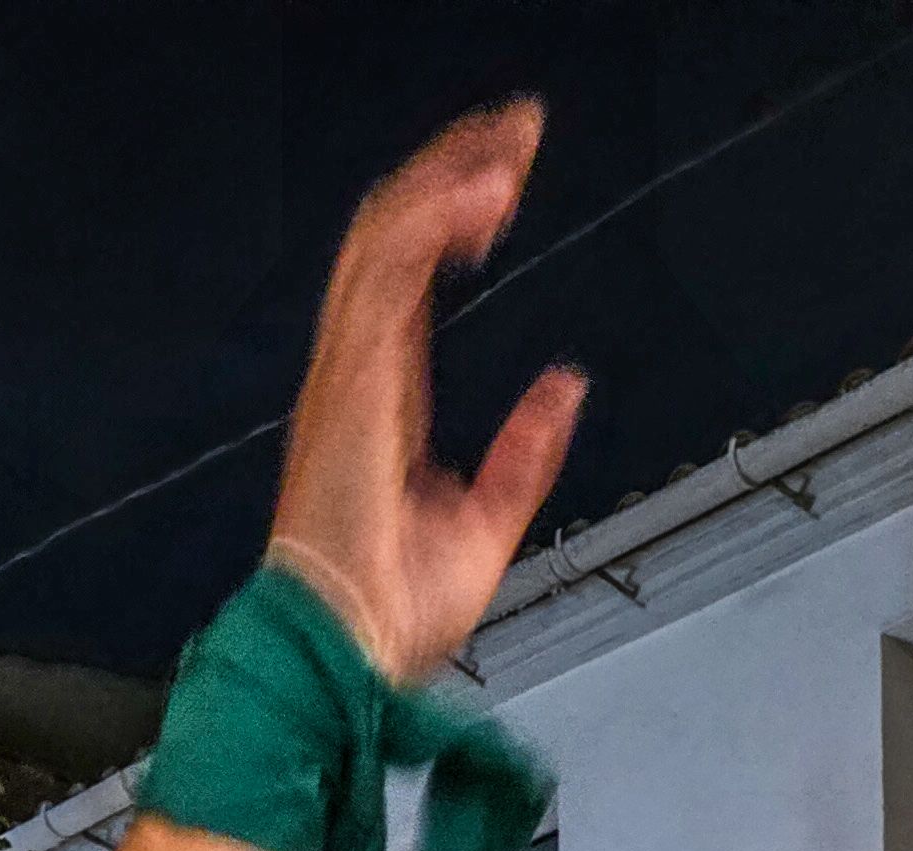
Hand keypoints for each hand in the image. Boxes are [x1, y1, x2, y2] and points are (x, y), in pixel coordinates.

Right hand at [268, 106, 587, 689]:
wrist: (348, 659)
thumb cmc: (391, 616)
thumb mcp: (488, 524)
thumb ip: (523, 452)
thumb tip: (566, 385)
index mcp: (380, 395)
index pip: (413, 270)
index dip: (457, 209)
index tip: (510, 173)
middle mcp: (356, 370)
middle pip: (395, 230)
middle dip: (455, 166)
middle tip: (521, 129)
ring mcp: (347, 373)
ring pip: (387, 233)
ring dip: (448, 178)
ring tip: (511, 147)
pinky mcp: (350, 385)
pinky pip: (387, 274)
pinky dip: (433, 223)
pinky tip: (483, 198)